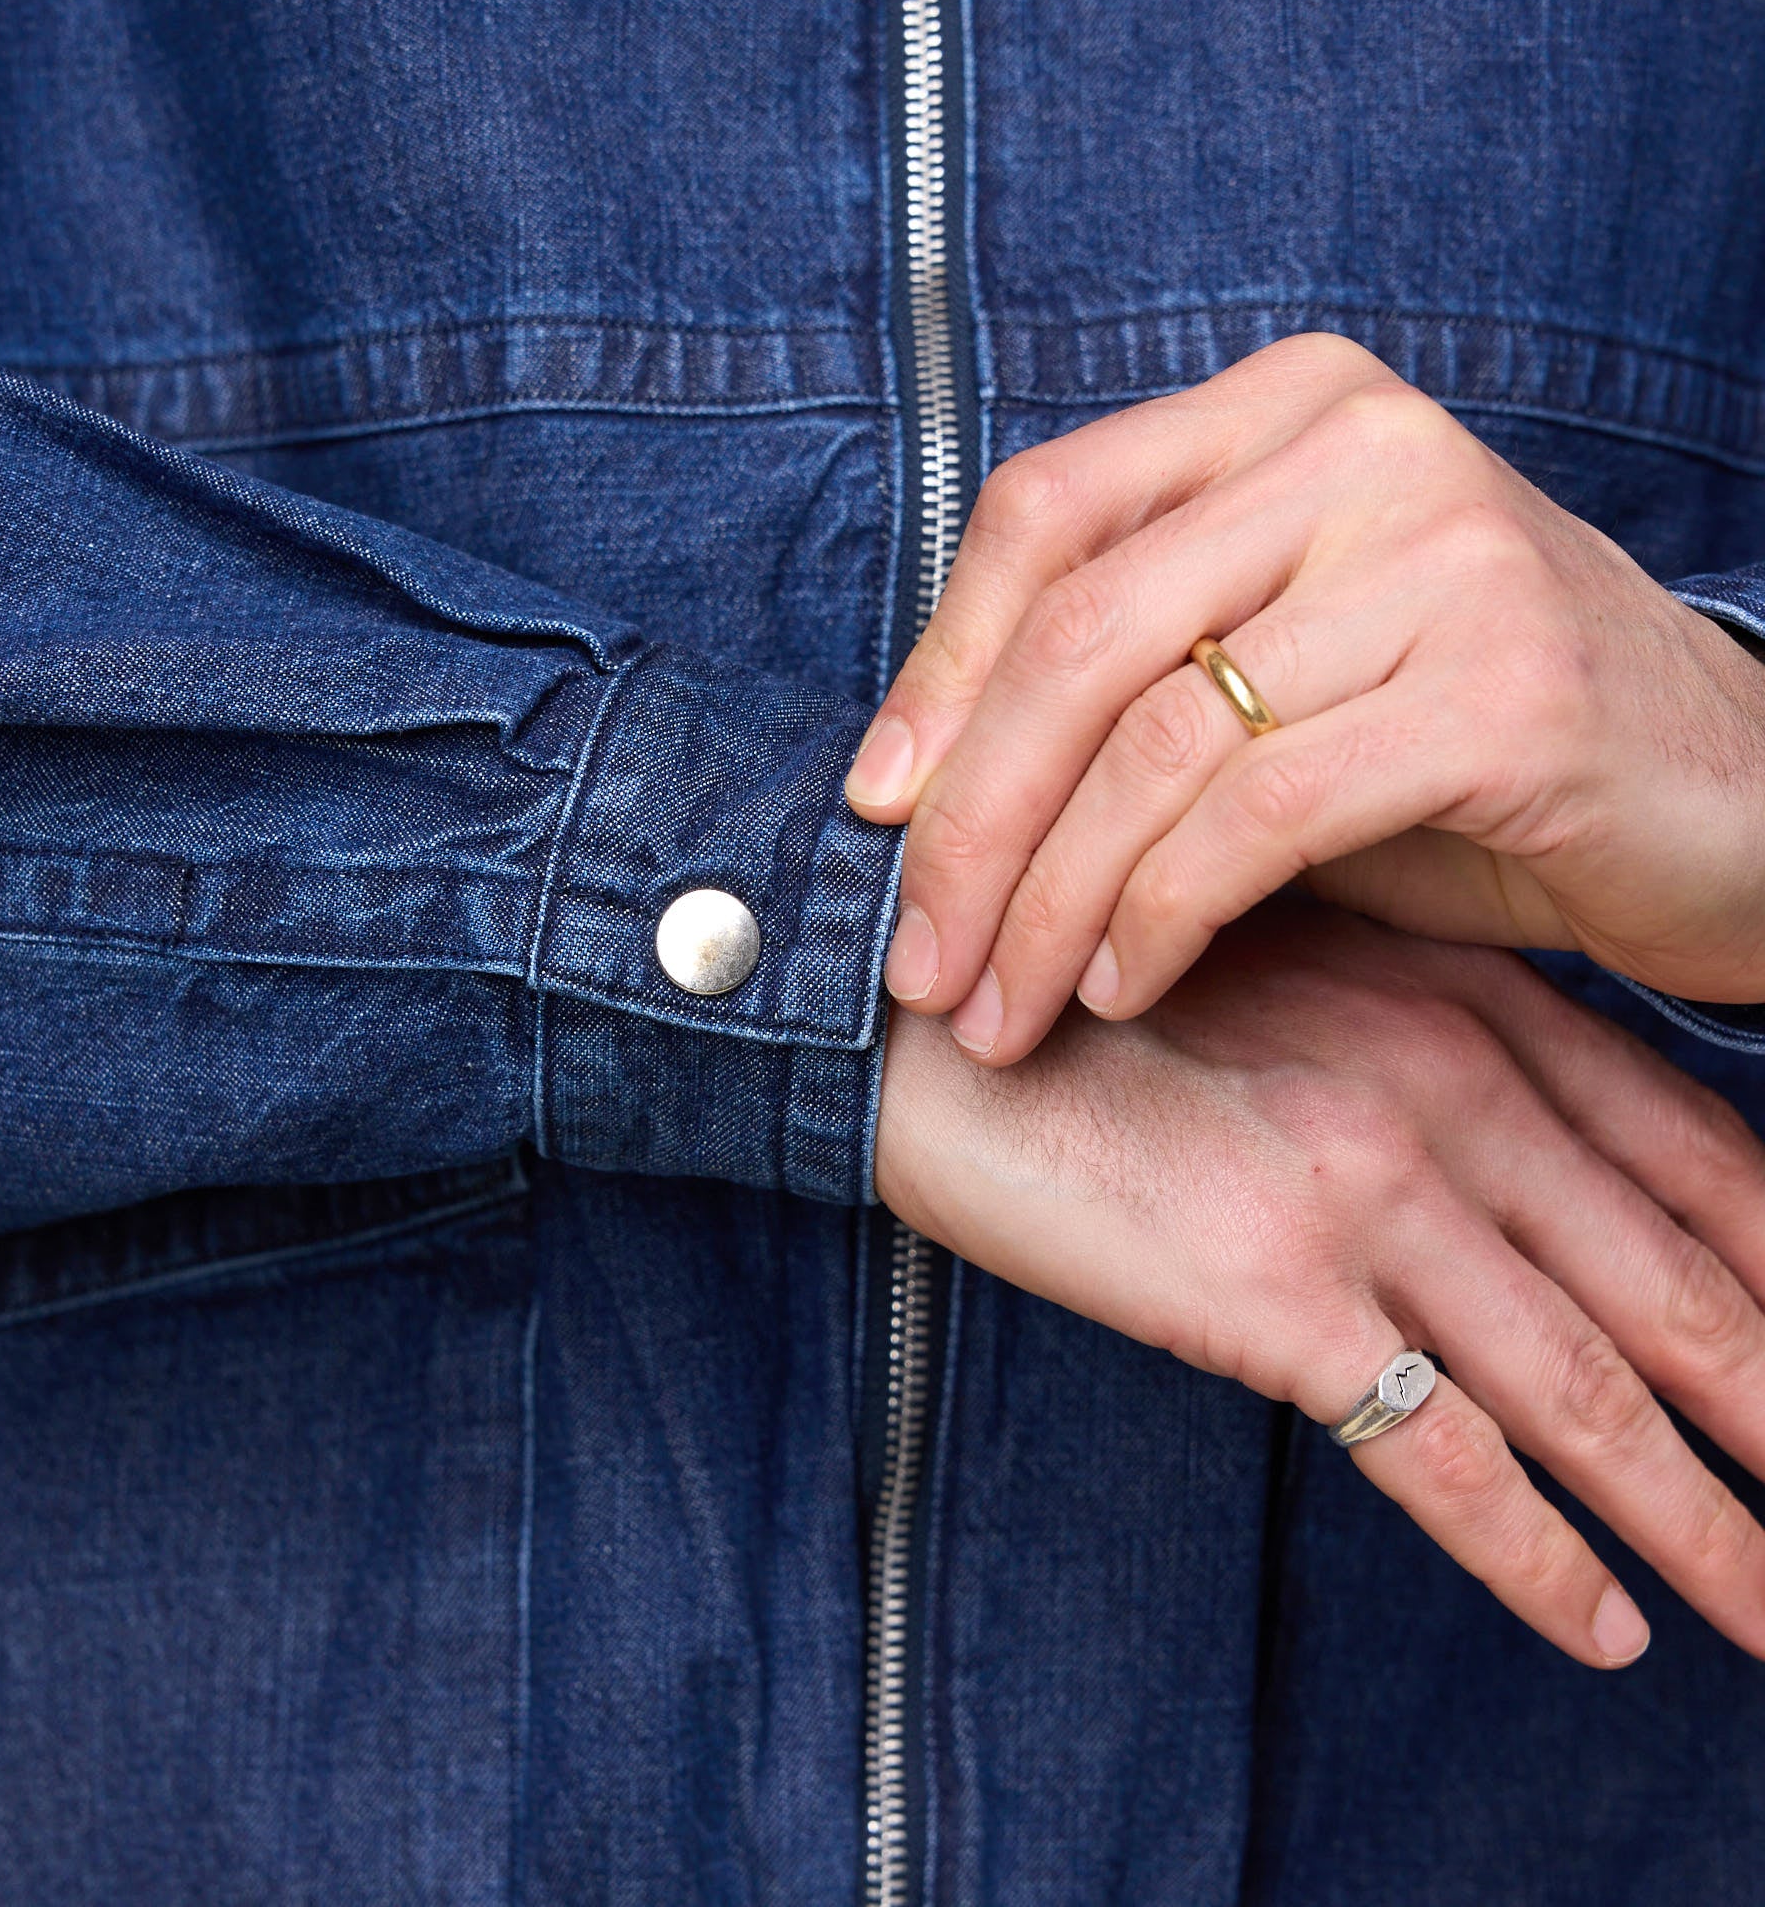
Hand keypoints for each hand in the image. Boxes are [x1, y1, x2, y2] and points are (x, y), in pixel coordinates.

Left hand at [845, 331, 1764, 1065]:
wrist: (1727, 795)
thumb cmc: (1461, 739)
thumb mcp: (1274, 673)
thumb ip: (1128, 680)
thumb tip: (906, 785)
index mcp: (1283, 410)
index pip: (1045, 513)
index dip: (936, 671)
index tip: (873, 813)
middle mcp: (1359, 447)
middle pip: (1078, 634)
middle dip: (972, 824)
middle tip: (918, 961)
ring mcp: (1442, 554)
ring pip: (1155, 739)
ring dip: (1049, 901)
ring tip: (1004, 1006)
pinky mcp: (1504, 687)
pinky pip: (1259, 812)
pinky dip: (1162, 915)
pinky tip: (1125, 985)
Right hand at [875, 898, 1764, 1669]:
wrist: (921, 1025)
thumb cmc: (1091, 1003)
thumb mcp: (1284, 981)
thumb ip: (1413, 1049)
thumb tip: (1513, 1170)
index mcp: (1458, 1005)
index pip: (1685, 1147)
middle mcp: (1442, 1091)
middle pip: (1668, 1284)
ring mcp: (1364, 1193)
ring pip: (1586, 1390)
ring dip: (1705, 1518)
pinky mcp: (1270, 1294)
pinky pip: (1441, 1459)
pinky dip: (1538, 1557)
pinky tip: (1601, 1627)